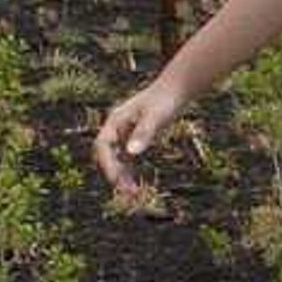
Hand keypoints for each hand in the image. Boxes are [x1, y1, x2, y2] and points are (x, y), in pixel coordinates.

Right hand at [93, 78, 188, 197]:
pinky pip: (127, 157)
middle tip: (127, 192)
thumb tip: (131, 153)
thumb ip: (144, 133)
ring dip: (121, 174)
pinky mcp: (135, 135)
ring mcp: (125, 131)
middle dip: (114, 173)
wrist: (178, 88)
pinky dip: (129, 169)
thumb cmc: (166, 100)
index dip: (107, 164)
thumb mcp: (156, 117)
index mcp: (115, 120)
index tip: (116, 180)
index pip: (102, 146)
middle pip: (107, 154)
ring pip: (117, 158)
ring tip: (132, 192)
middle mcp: (116, 126)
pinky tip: (136, 182)